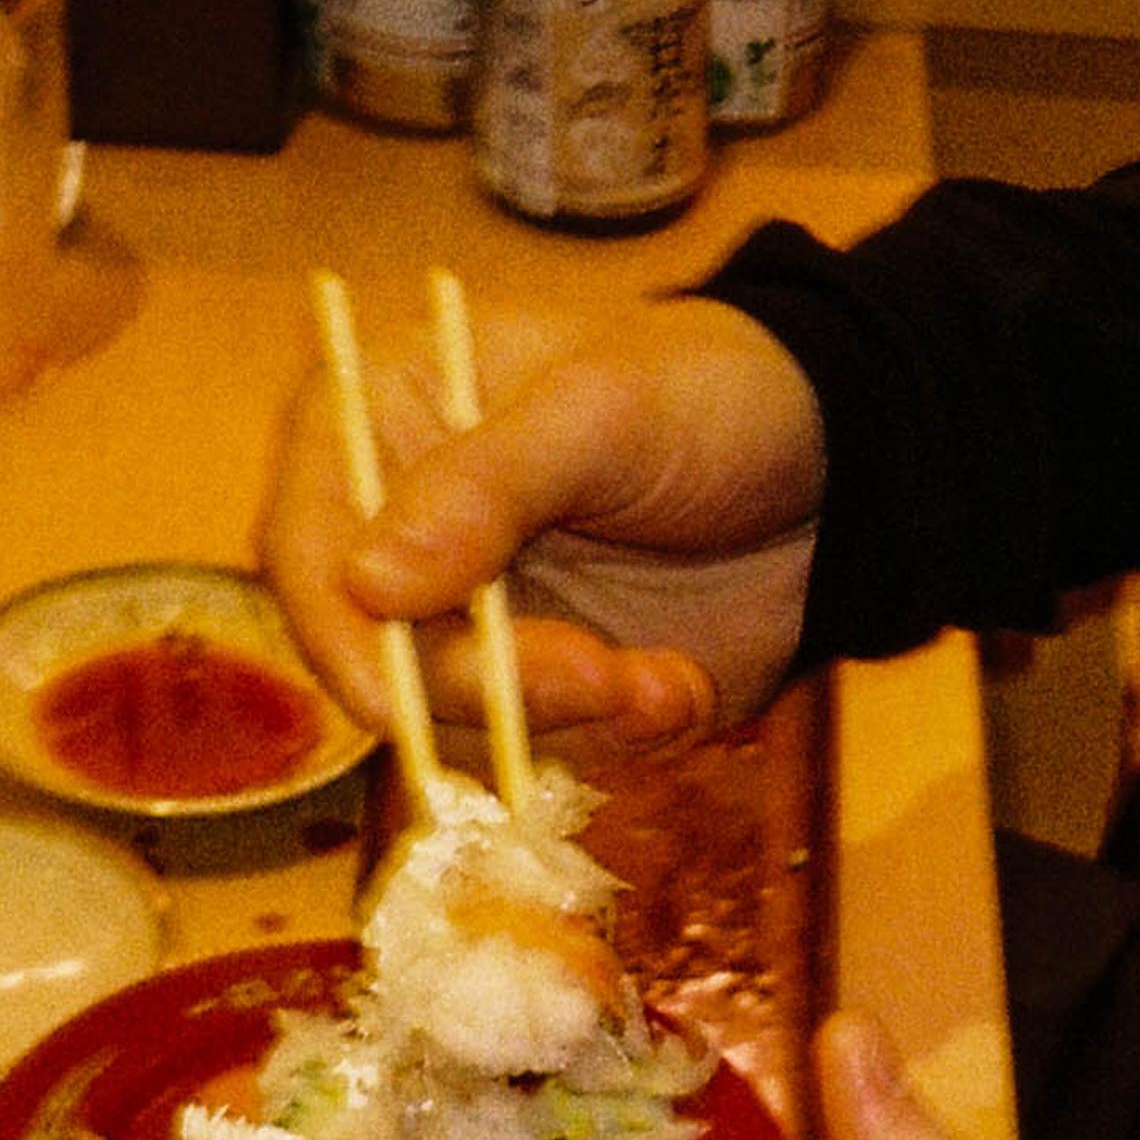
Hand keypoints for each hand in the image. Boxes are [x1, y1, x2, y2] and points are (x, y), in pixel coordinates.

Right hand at [261, 290, 830, 755]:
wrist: (832, 461)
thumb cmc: (701, 390)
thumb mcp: (599, 411)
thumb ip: (485, 490)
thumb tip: (366, 584)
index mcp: (383, 427)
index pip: (307, 550)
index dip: (341, 636)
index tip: (397, 698)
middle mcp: (411, 535)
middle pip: (383, 662)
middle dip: (491, 690)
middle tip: (602, 676)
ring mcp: (482, 621)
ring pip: (470, 725)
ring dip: (573, 720)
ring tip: (666, 677)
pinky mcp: (555, 685)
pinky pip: (558, 749)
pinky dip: (623, 733)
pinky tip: (682, 684)